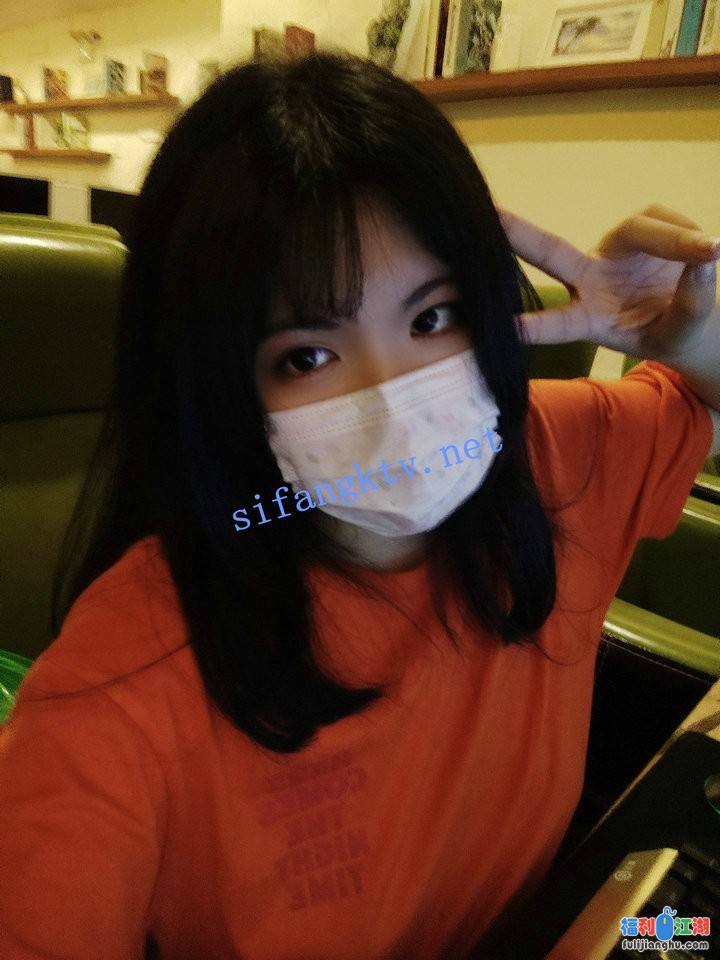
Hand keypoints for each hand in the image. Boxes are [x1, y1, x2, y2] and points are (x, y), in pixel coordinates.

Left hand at [500, 204, 718, 361]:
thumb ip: (692, 303)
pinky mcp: (634, 232)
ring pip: (634, 229)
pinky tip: (702, 250)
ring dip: (674, 240)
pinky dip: (687, 233)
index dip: (535, 325)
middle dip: (520, 235)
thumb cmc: (677, 333)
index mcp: (592, 320)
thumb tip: (705, 258)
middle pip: (552, 253)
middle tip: (489, 214)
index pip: (559, 322)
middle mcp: (590, 283)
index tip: (506, 328)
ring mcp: (609, 254)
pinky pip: (661, 220)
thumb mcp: (684, 332)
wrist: (692, 317)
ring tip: (709, 253)